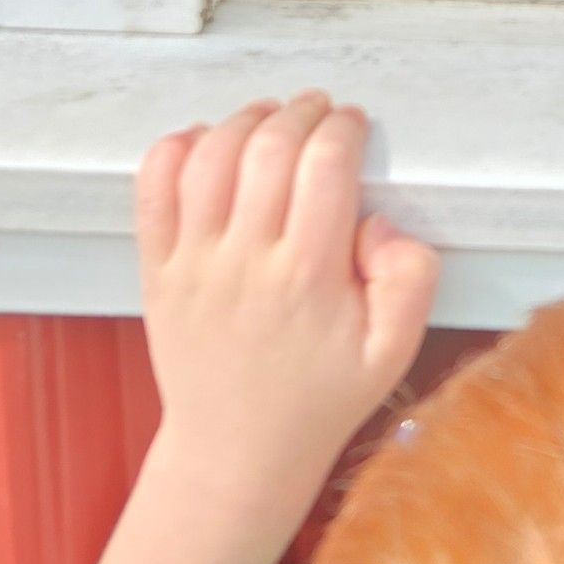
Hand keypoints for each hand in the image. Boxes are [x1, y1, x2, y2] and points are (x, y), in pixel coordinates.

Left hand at [135, 92, 439, 547]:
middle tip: (322, 112)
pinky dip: (175, 149)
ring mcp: (193, 265)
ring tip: (272, 118)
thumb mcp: (395, 349)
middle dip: (302, 112)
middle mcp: (245, 263)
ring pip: (210, 157)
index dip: (343, 128)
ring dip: (245, 120)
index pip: (324, 166)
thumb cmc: (320, 394)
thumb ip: (411, 278)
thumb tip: (379, 221)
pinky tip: (208, 141)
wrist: (237, 451)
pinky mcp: (157, 271)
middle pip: (268, 149)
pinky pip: (152, 191)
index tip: (355, 125)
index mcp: (308, 277)